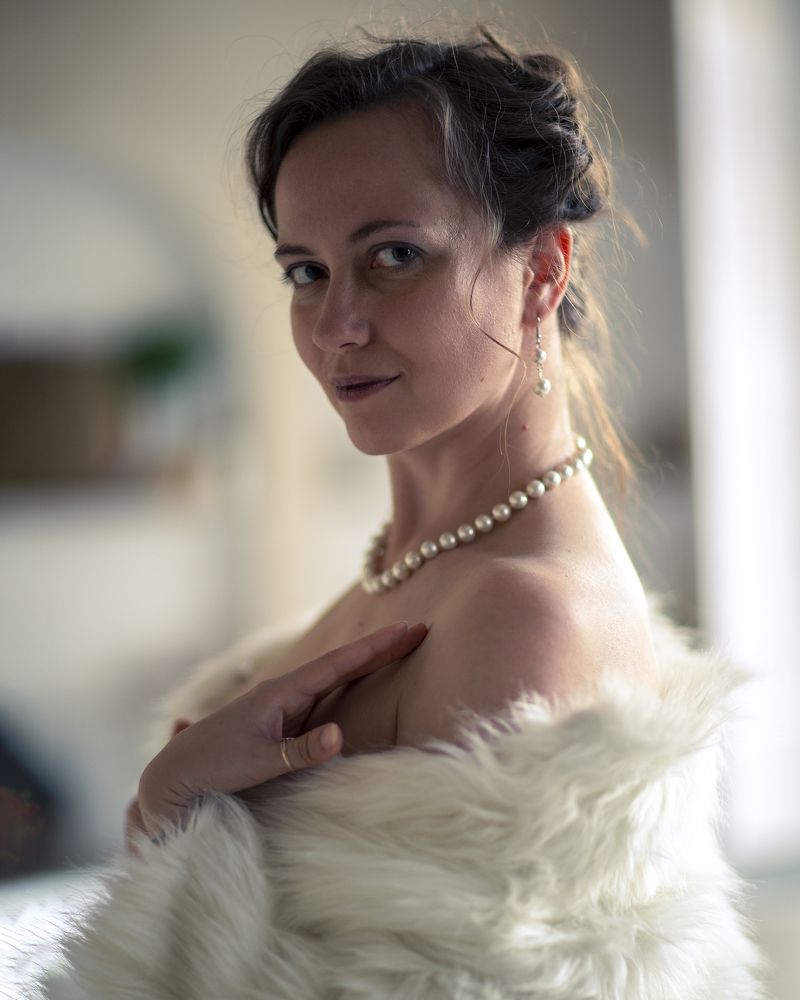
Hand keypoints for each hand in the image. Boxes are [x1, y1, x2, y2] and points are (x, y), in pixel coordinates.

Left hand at [135, 621, 427, 839]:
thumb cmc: (212, 766)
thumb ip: (300, 750)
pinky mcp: (282, 720)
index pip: (338, 664)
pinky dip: (349, 682)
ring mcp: (284, 704)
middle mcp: (285, 692)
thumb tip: (341, 735)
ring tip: (399, 647)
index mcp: (282, 693)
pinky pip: (324, 694)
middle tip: (417, 630)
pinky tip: (361, 678)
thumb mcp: (258, 762)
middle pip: (341, 664)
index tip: (408, 629)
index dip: (375, 648)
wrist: (174, 774)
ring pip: (334, 677)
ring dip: (367, 662)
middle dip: (379, 648)